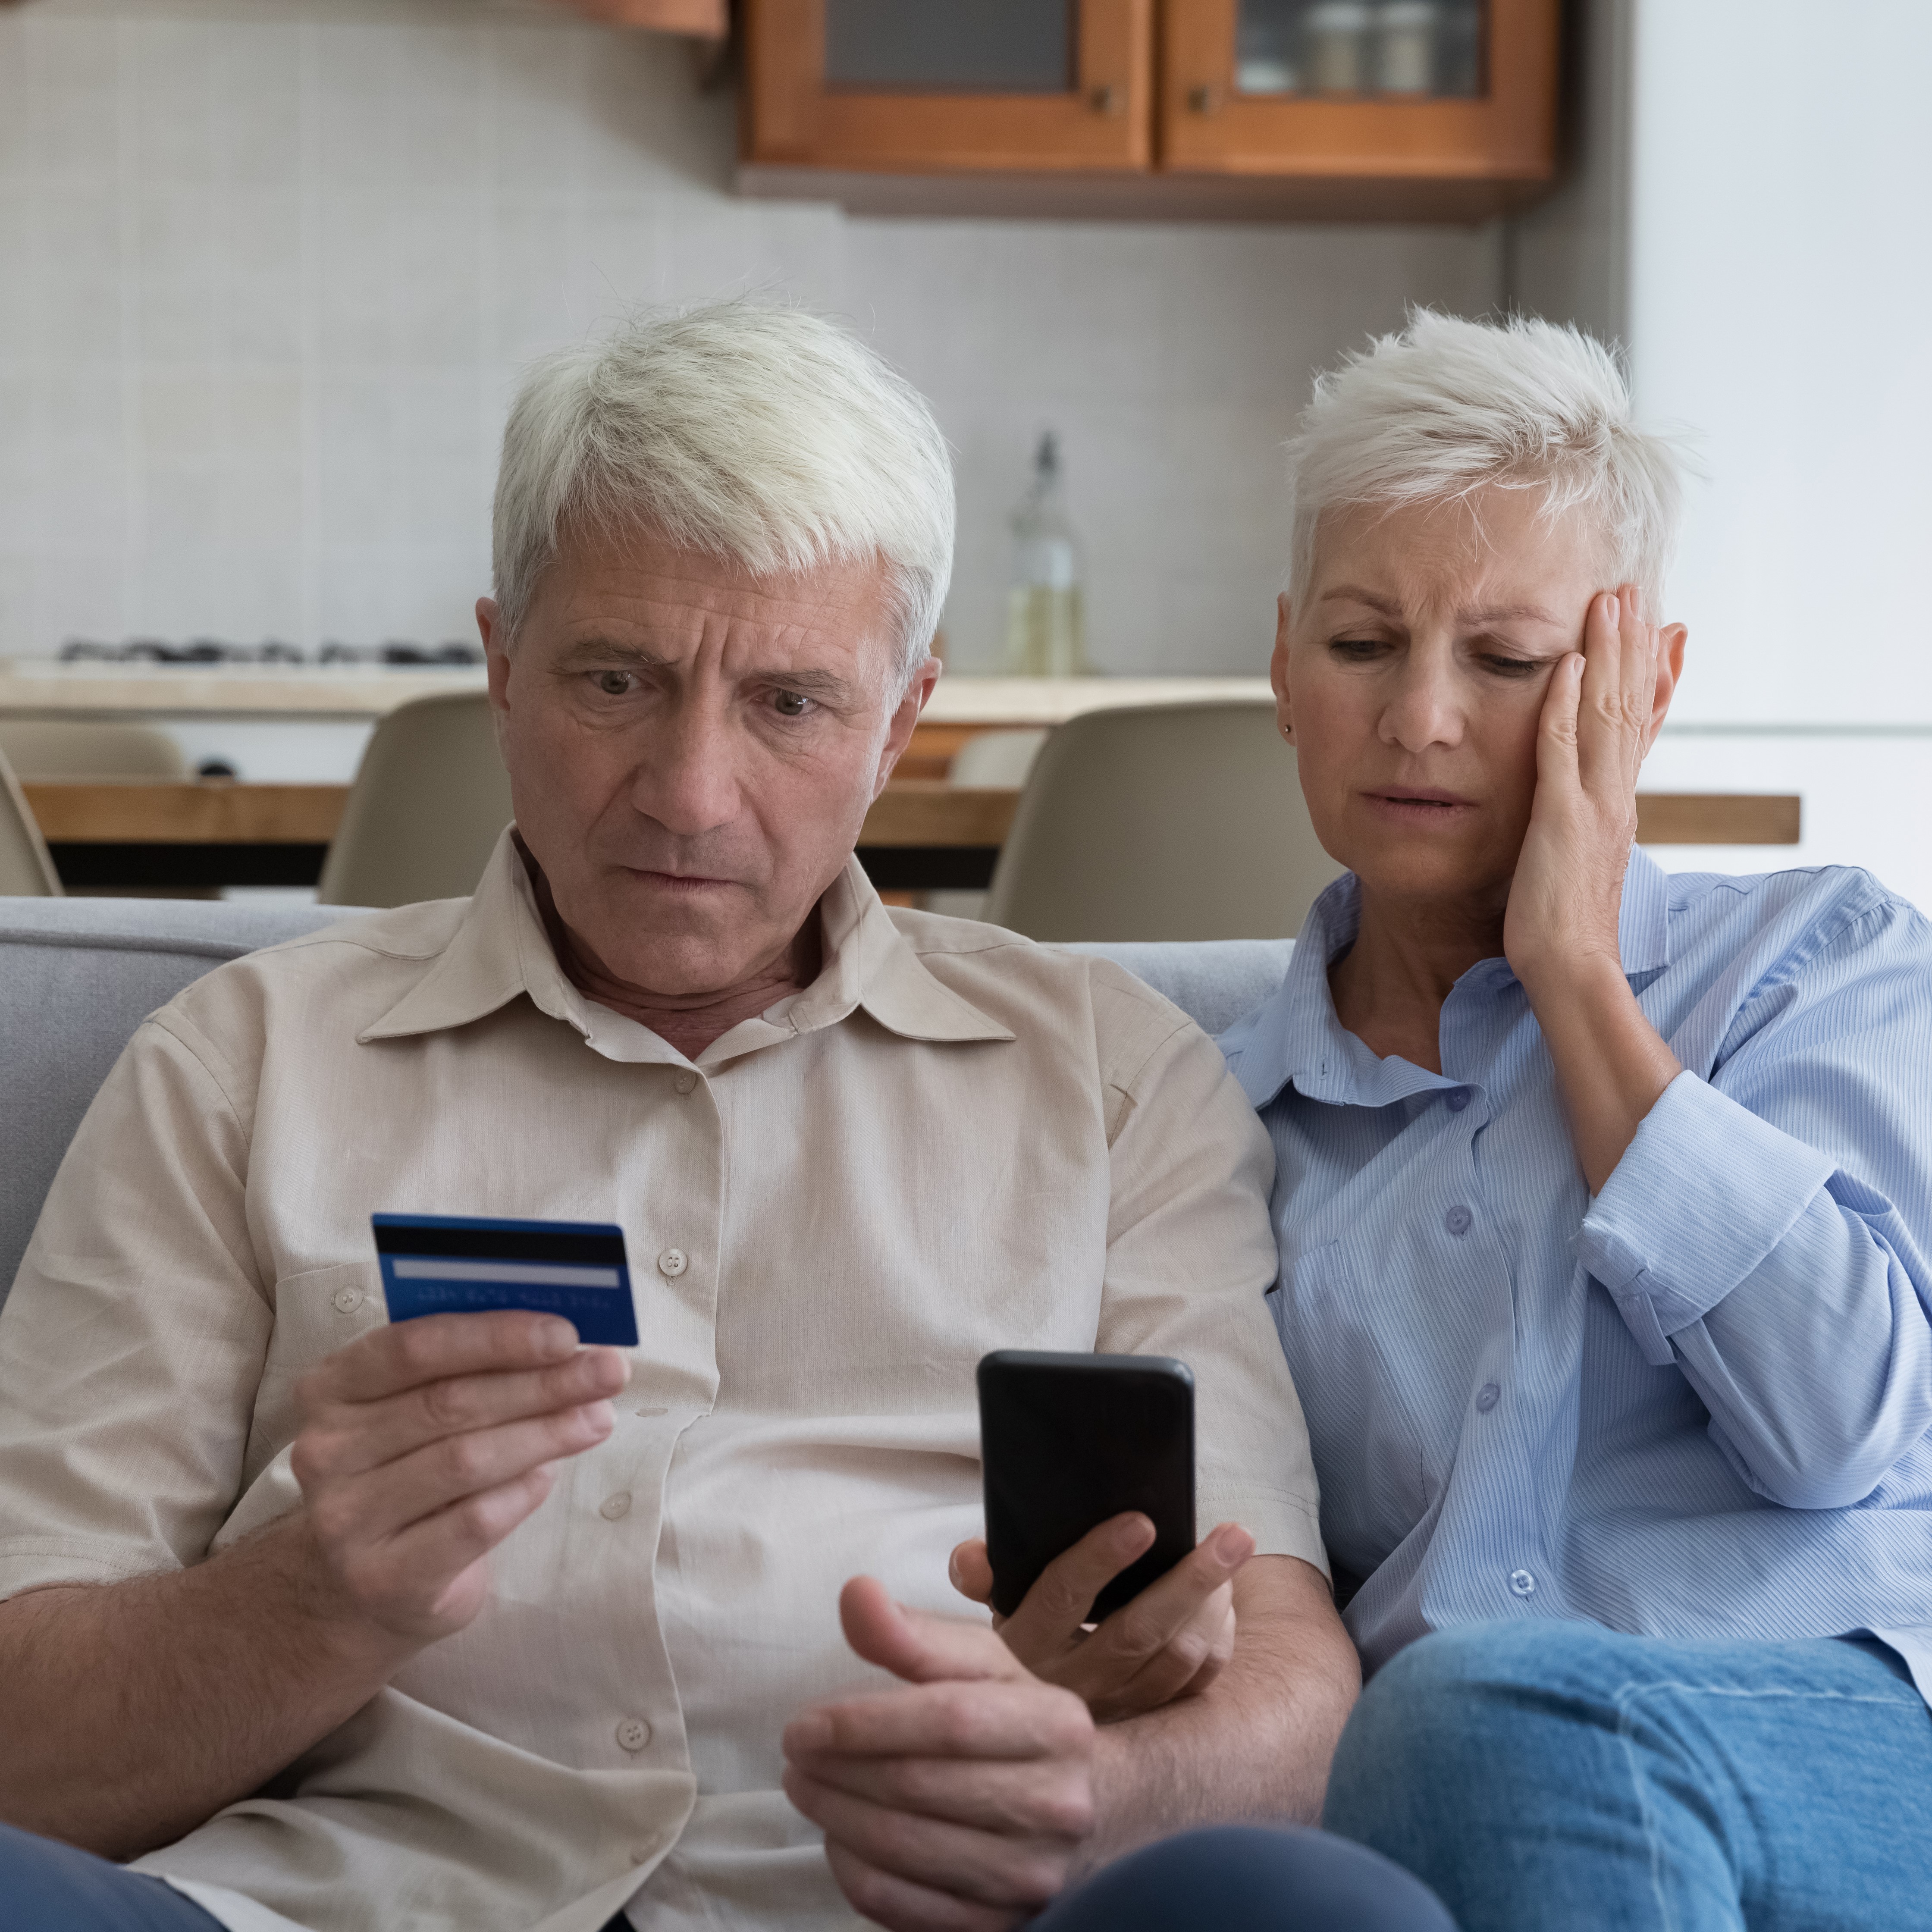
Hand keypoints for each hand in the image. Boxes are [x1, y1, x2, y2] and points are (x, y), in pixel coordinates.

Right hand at [290, 1312, 628, 1645]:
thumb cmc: (410, 1470)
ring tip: (599, 1418)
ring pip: (465, 1461)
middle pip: (449, 1402)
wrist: (365, 1584)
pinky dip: (522, 1493)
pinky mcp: (383, 1578)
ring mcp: (346, 1520)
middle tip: (609, 1372)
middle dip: (541, 1383)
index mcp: (331, 1388)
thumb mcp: (420, 1408)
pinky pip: (473, 1523)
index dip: (495, 1336)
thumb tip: (564, 1341)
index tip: (566, 1333)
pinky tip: (550, 1474)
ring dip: (545, 1434)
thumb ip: (470, 1368)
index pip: (414, 1346)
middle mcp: (326, 1451)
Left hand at [783, 1578, 1095, 1931]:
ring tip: (804, 1784)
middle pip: (917, 1786)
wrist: (1086, 1809)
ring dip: (834, 1815)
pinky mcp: (999, 1927)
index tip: (803, 1723)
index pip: (948, 1720)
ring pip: (902, 1849)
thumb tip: (855, 1593)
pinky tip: (837, 1834)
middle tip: (794, 1751)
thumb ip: (914, 1633)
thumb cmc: (1014, 1724)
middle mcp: (1056, 1806)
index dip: (864, 1722)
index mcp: (1057, 1726)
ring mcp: (1029, 1876)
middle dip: (837, 1768)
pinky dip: (852, 1868)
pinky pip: (900, 1904)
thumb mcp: (981, 1666)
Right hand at [948, 1517, 1250, 1722]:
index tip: (1143, 1521)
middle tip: (1234, 1534)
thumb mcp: (992, 1603)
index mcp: (1027, 1644)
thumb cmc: (1020, 1632)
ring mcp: (1117, 1706)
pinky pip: (1197, 1682)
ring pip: (1177, 1657)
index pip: (1063, 1597)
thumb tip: (973, 1559)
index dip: (1101, 1559)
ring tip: (1231, 1554)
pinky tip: (1224, 1601)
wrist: (1028, 1719)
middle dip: (1192, 1579)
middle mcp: (1073, 1682)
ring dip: (1213, 1604)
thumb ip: (980, 1573)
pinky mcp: (1151, 1719)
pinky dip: (1219, 1638)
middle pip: (1139, 1631)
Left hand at [1504, 583, 1665, 989]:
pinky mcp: (1562, 819)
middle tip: (1635, 591)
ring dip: (1608, 655)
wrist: (1571, 970)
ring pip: (1606, 714)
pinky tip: (1564, 664)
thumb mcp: (1583, 857)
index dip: (1655, 675)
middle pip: (1633, 706)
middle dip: (1635, 646)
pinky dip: (1563, 704)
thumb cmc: (1566, 925)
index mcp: (1621, 804)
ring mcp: (1594, 804)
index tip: (1663, 629)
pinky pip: (1562, 751)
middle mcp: (1617, 796)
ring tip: (1610, 603)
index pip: (1643, 727)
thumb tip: (1600, 802)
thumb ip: (1590, 820)